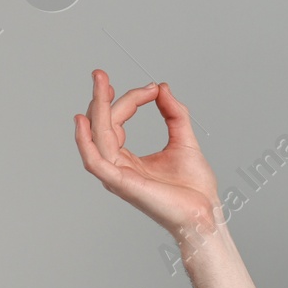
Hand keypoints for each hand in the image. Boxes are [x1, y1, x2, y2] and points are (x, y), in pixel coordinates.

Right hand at [74, 69, 219, 240]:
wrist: (205, 212)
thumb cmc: (194, 187)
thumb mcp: (184, 139)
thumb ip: (174, 113)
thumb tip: (162, 87)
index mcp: (127, 158)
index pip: (117, 121)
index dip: (131, 99)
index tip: (153, 88)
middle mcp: (117, 165)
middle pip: (102, 124)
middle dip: (102, 97)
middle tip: (102, 74)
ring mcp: (116, 175)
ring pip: (97, 136)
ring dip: (96, 108)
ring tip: (99, 84)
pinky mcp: (121, 183)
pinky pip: (95, 161)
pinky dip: (85, 141)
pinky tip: (83, 121)